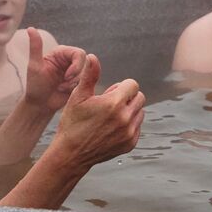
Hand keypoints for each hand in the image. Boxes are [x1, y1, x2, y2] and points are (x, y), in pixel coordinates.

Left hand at [23, 28, 85, 112]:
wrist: (40, 105)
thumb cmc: (35, 85)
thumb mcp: (34, 66)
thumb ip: (35, 47)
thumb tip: (30, 28)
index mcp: (61, 53)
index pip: (79, 53)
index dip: (77, 65)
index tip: (67, 76)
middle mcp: (69, 60)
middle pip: (86, 62)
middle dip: (77, 75)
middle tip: (65, 84)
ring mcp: (75, 71)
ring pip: (87, 73)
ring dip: (74, 83)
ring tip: (61, 88)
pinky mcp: (78, 81)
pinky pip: (87, 82)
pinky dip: (77, 89)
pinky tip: (65, 92)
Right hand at [50, 54, 144, 171]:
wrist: (71, 155)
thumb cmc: (72, 123)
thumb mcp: (78, 97)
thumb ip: (89, 75)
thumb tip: (92, 56)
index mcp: (114, 103)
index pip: (132, 84)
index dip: (120, 86)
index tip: (108, 93)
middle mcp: (125, 118)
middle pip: (139, 97)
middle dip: (127, 97)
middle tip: (109, 104)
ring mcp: (129, 133)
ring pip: (140, 112)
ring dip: (129, 111)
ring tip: (110, 117)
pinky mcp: (130, 144)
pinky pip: (137, 127)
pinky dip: (129, 125)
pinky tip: (112, 128)